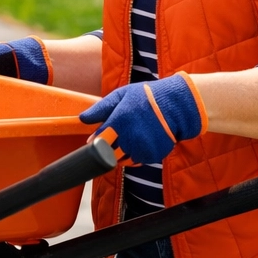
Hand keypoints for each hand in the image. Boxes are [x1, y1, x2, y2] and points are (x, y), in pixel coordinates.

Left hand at [78, 72, 207, 164]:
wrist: (175, 105)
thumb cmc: (145, 97)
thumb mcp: (120, 96)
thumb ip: (100, 109)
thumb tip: (82, 119)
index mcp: (119, 121)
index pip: (98, 140)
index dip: (94, 143)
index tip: (92, 142)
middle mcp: (130, 137)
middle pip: (108, 154)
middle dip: (106, 150)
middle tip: (109, 142)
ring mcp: (142, 148)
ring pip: (121, 160)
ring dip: (119, 154)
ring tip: (127, 139)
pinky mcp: (152, 156)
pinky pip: (136, 161)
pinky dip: (134, 155)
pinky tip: (138, 142)